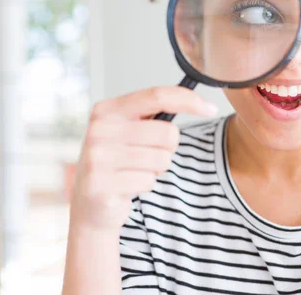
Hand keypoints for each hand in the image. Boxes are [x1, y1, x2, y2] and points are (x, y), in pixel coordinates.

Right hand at [69, 86, 217, 233]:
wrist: (89, 205)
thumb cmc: (118, 162)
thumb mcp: (129, 131)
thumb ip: (153, 115)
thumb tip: (198, 102)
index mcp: (107, 110)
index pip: (157, 96)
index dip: (189, 101)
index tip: (211, 108)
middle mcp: (99, 129)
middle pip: (167, 132)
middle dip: (168, 149)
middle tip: (146, 157)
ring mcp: (98, 157)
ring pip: (162, 159)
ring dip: (156, 169)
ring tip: (134, 171)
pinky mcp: (101, 184)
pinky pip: (149, 180)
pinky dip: (145, 185)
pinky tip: (127, 186)